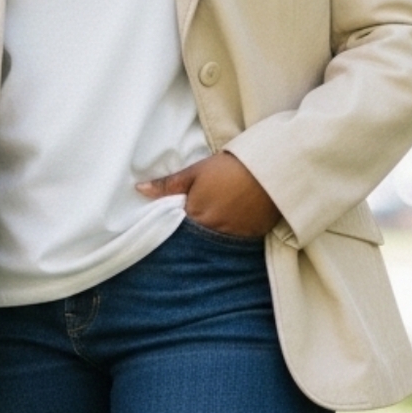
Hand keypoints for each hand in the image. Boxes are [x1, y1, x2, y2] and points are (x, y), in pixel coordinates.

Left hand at [137, 151, 279, 236]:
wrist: (271, 168)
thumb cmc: (230, 167)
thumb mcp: (196, 171)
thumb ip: (168, 185)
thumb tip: (139, 190)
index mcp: (196, 216)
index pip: (175, 231)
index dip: (172, 226)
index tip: (170, 221)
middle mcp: (212, 233)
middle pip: (194, 240)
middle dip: (189, 235)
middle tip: (190, 223)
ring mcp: (233, 239)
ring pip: (212, 245)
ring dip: (208, 237)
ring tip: (212, 222)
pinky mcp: (251, 240)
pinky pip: (232, 245)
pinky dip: (228, 238)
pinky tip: (229, 225)